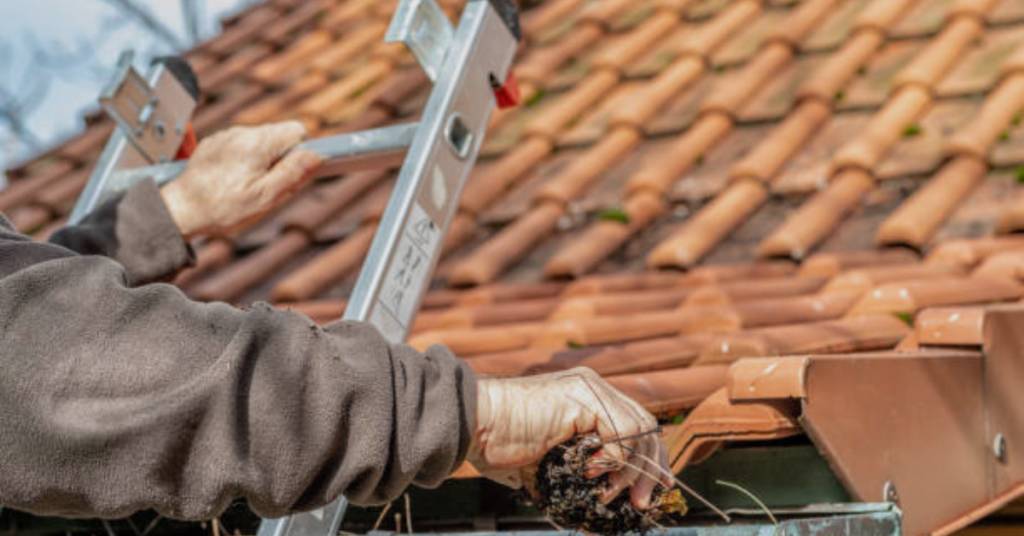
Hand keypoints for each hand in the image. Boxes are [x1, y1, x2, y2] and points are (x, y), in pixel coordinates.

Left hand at [161, 121, 321, 237]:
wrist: (180, 210)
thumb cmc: (222, 208)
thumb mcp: (265, 198)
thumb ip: (292, 175)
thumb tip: (314, 156)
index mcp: (257, 143)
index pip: (297, 130)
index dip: (301, 152)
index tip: (292, 172)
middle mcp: (241, 133)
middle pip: (279, 135)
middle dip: (282, 157)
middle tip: (269, 185)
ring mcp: (226, 136)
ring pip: (260, 141)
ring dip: (263, 159)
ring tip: (248, 185)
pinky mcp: (214, 143)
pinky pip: (241, 145)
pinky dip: (244, 160)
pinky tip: (233, 180)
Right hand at [468, 367, 670, 508]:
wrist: (473, 423)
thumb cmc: (495, 443)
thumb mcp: (546, 459)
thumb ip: (572, 467)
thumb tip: (593, 496)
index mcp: (586, 399)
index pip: (634, 425)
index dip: (648, 459)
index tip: (649, 491)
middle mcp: (593, 388)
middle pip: (645, 426)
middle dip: (651, 469)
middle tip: (641, 502)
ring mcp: (590, 389)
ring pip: (639, 429)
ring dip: (632, 470)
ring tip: (609, 493)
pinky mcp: (583, 396)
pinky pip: (621, 432)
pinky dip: (615, 459)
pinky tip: (592, 472)